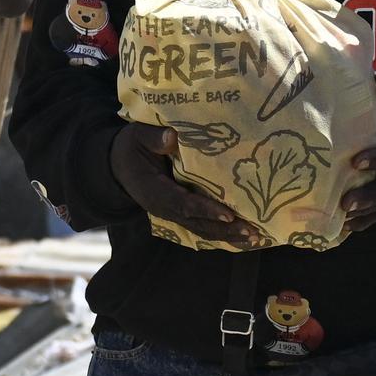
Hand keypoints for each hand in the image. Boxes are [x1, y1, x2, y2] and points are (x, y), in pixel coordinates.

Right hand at [110, 124, 259, 247]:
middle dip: (225, 230)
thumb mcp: (138, 137)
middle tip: (253, 232)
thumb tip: (172, 136)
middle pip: (197, 224)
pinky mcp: (181, 213)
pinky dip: (223, 233)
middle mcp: (164, 208)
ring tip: (256, 238)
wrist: (119, 165)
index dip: (205, 210)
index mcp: (154, 191)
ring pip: (202, 230)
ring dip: (229, 236)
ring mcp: (173, 214)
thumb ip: (153, 137)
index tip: (229, 215)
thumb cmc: (132, 147)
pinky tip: (245, 237)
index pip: (182, 204)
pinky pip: (203, 226)